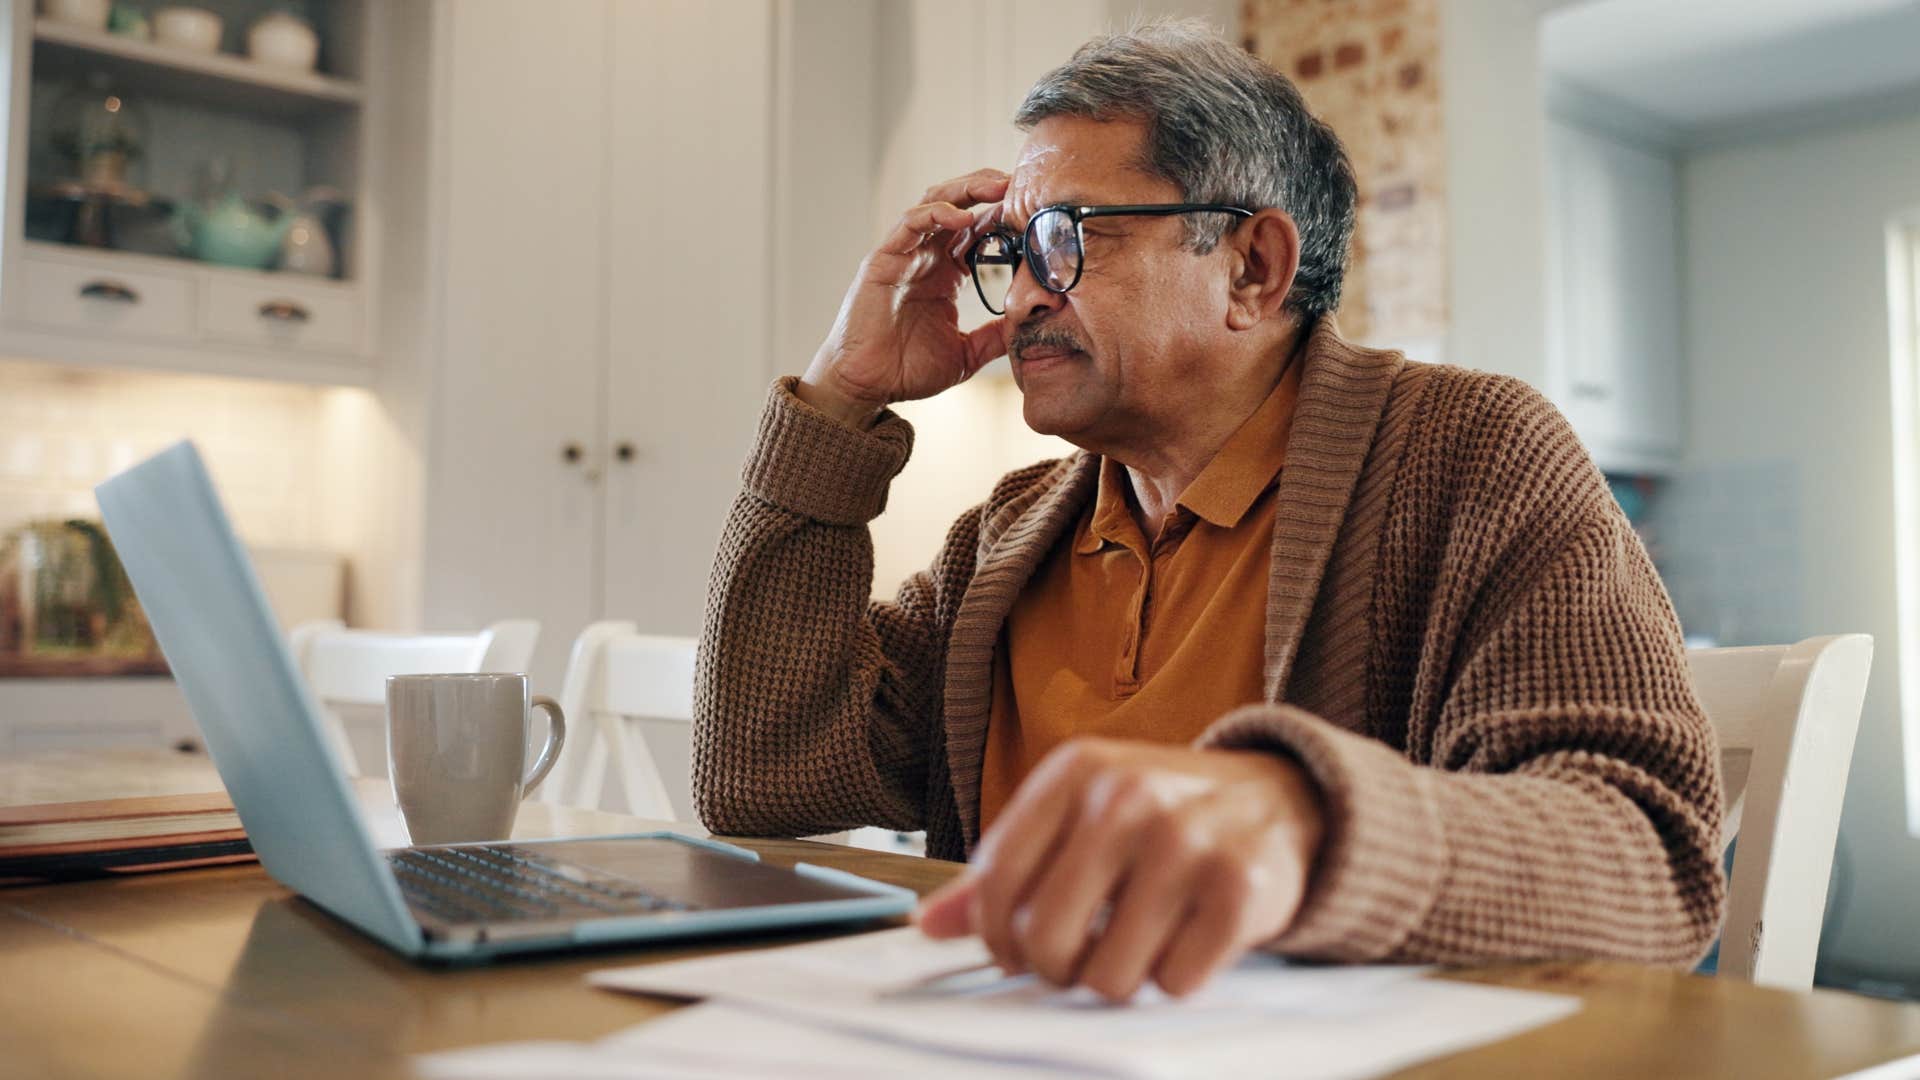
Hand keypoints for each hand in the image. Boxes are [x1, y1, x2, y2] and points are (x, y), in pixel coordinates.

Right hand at [797, 169, 1011, 426]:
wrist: (867, 386)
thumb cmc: (906, 370)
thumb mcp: (966, 355)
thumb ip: (994, 338)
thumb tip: (1030, 328)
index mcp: (946, 273)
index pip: (978, 230)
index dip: (1004, 216)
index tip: (1036, 210)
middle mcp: (926, 256)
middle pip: (959, 205)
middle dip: (989, 189)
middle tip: (1022, 184)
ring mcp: (904, 255)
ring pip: (935, 203)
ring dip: (967, 189)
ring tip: (998, 186)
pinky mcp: (883, 260)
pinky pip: (909, 223)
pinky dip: (936, 214)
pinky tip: (963, 216)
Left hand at [915, 738, 1324, 1002]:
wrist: (1280, 796)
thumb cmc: (1162, 814)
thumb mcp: (1080, 815)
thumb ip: (1006, 868)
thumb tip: (927, 925)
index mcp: (1077, 771)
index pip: (995, 881)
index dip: (996, 938)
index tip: (1015, 951)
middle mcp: (1128, 797)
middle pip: (1047, 937)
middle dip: (1057, 968)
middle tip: (1080, 959)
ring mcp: (1187, 839)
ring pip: (1111, 973)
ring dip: (1120, 977)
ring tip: (1139, 943)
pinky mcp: (1240, 887)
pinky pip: (1175, 982)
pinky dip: (1177, 978)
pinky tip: (1187, 939)